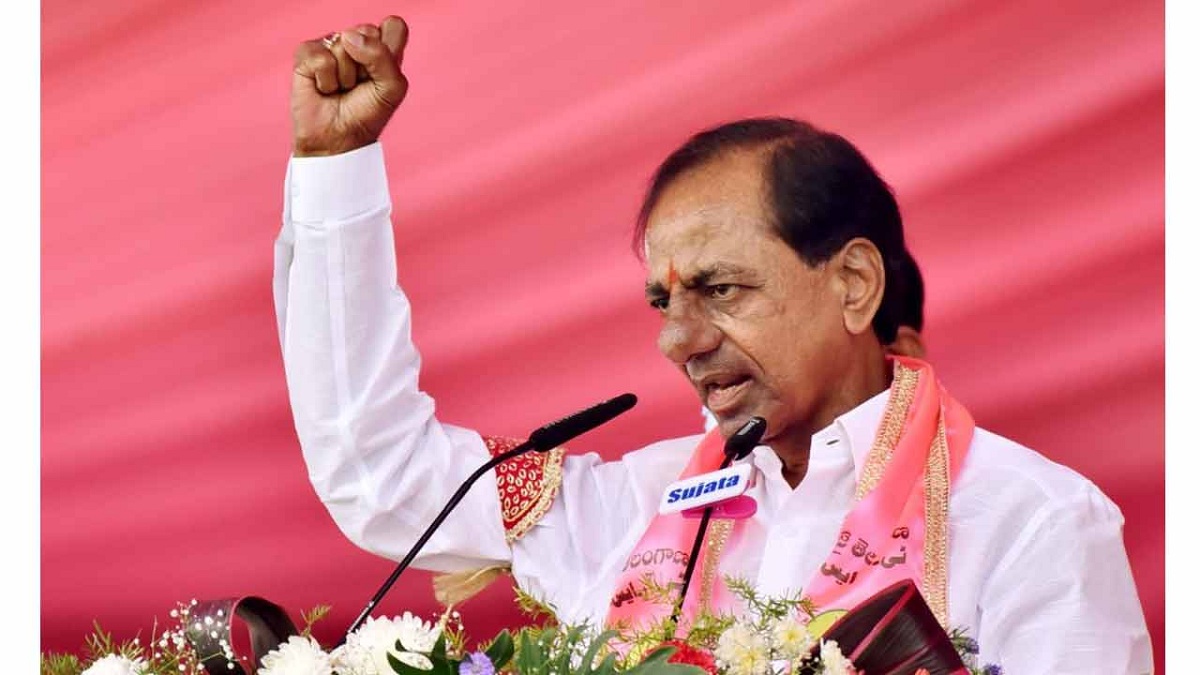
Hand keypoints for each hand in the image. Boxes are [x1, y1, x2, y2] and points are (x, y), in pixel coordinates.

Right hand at [291, 16, 409, 156]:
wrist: (337, 140)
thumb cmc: (366, 114)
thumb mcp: (391, 89)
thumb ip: (383, 57)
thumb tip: (348, 37)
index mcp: (382, 47)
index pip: (393, 26)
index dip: (390, 49)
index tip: (382, 74)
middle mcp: (357, 42)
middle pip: (368, 31)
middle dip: (367, 66)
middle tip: (360, 85)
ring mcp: (330, 45)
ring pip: (343, 45)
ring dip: (346, 77)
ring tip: (342, 89)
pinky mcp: (307, 54)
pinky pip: (320, 57)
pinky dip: (325, 81)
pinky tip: (324, 89)